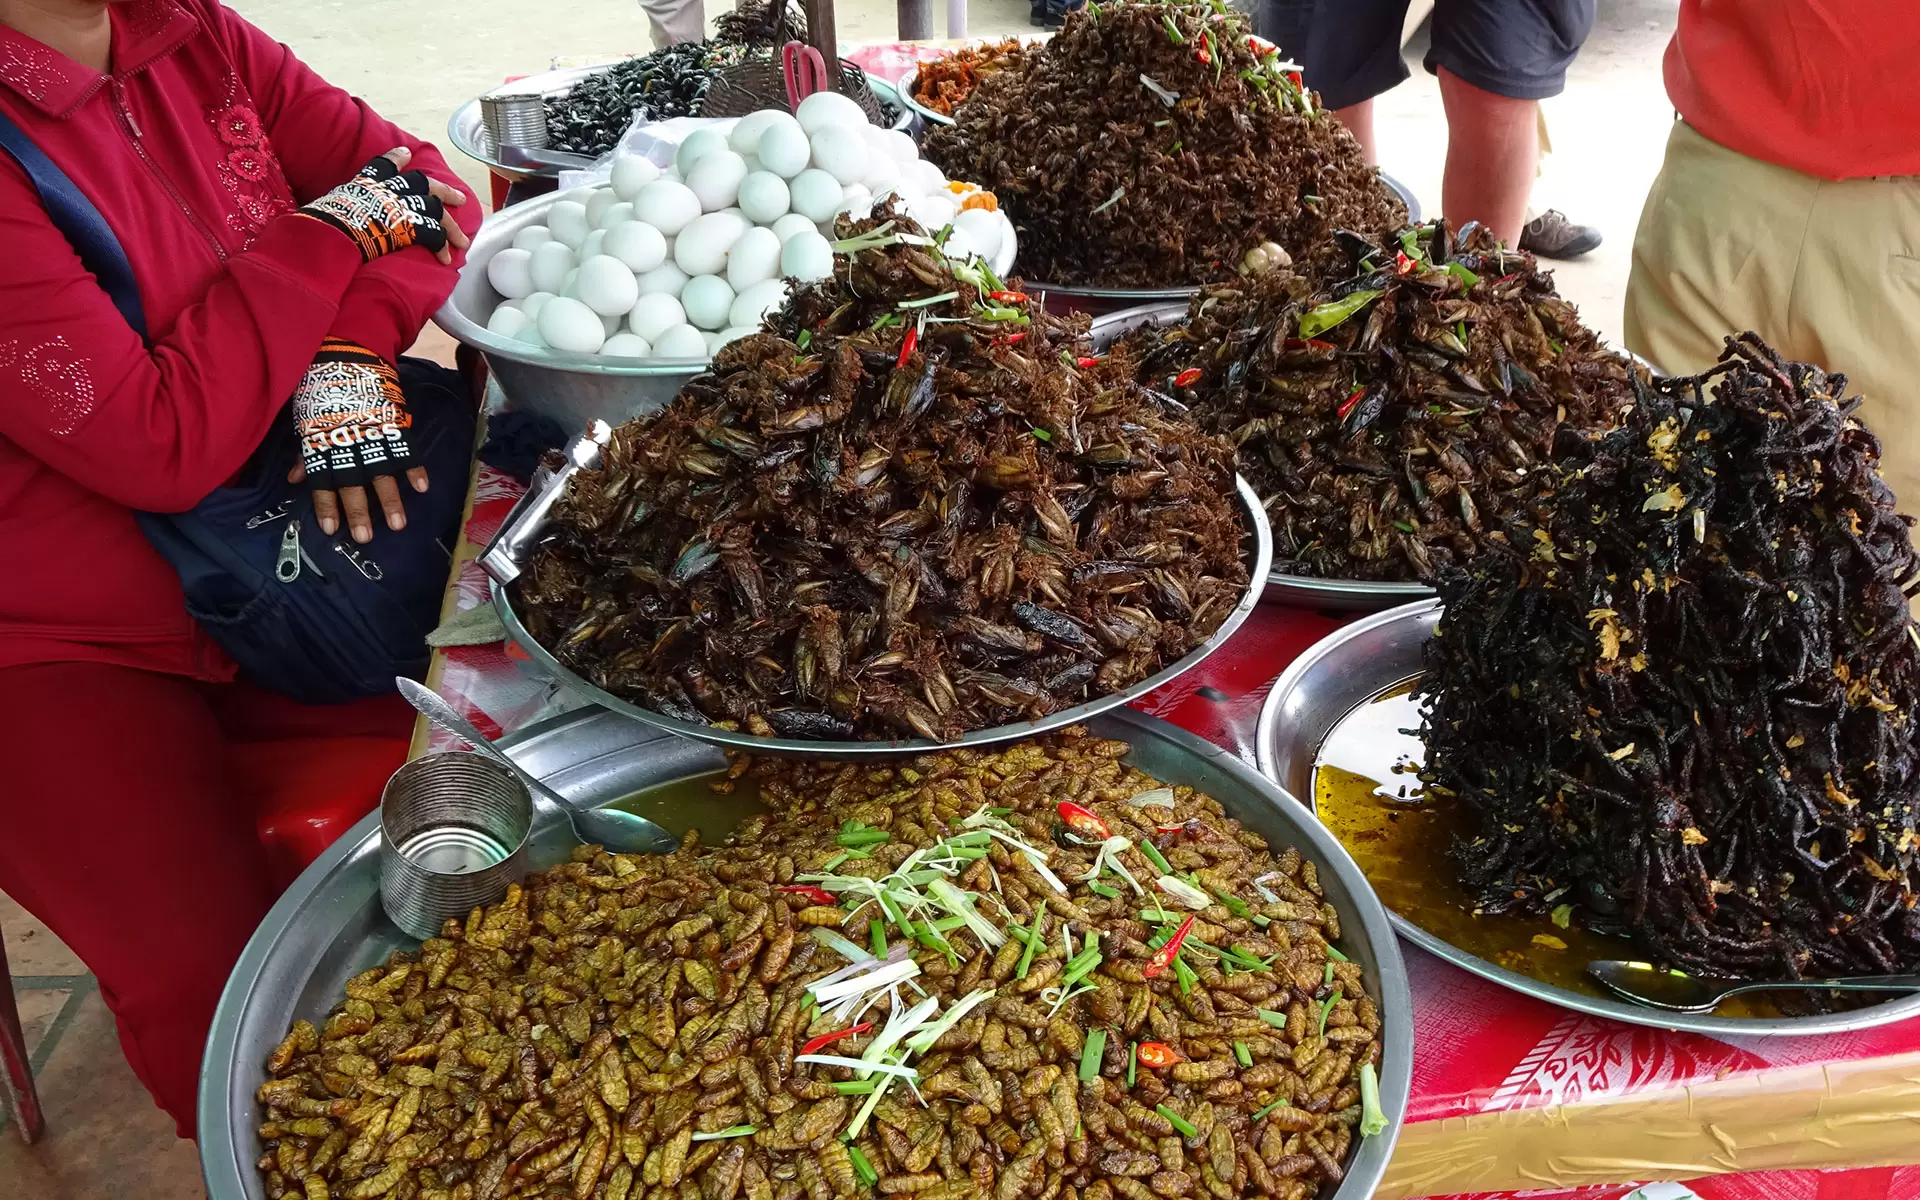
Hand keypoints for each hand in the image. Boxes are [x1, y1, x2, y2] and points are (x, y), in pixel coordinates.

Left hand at [289, 338, 431, 542]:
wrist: (346, 351)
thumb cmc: (320, 386)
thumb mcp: (305, 417)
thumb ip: (304, 448)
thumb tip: (294, 477)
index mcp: (322, 441)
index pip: (322, 480)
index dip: (327, 505)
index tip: (331, 529)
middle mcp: (346, 442)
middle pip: (352, 483)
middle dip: (358, 511)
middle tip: (364, 538)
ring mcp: (371, 433)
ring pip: (381, 473)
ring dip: (389, 500)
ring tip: (398, 524)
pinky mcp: (392, 422)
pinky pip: (404, 448)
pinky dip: (413, 467)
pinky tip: (421, 487)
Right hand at [298, 148, 470, 263]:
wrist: (329, 232)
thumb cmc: (320, 224)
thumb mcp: (326, 207)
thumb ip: (337, 209)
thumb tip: (323, 219)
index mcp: (364, 184)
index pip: (382, 166)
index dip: (396, 159)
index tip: (406, 153)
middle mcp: (386, 190)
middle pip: (421, 183)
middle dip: (443, 190)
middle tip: (459, 197)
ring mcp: (399, 205)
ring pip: (435, 208)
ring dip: (451, 226)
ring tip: (462, 241)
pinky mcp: (409, 224)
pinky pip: (433, 234)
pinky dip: (441, 247)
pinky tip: (446, 259)